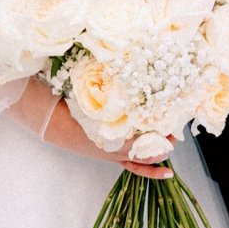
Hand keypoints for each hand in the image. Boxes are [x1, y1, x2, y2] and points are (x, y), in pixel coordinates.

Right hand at [15, 88, 173, 178]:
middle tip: (173, 127)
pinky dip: (150, 171)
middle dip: (161, 139)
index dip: (156, 132)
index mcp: (109, 133)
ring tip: (172, 143)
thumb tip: (117, 54)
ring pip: (143, 160)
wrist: (55, 123)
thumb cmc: (71, 106)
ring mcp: (115, 154)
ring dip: (159, 153)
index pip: (139, 139)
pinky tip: (166, 173)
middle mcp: (114, 148)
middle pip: (145, 149)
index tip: (168, 120)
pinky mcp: (114, 157)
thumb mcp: (87, 91)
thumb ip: (104, 77)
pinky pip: (134, 167)